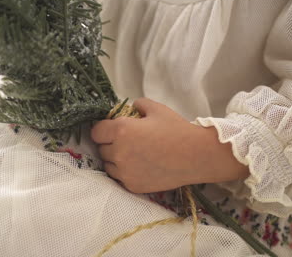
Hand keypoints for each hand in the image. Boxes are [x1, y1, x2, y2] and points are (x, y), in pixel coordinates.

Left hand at [91, 98, 248, 193]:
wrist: (196, 156)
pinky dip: (126, 172)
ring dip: (116, 159)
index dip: (103, 129)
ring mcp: (125, 172)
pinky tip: (141, 166)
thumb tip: (131, 108)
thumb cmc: (177, 130)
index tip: (112, 129)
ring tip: (135, 154)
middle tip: (128, 141)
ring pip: (108, 165)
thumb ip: (138, 105)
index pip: (96, 132)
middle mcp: (118, 152)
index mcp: (121, 130)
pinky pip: (120, 178)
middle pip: (101, 148)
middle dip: (110, 143)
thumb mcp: (157, 109)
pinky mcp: (133, 186)